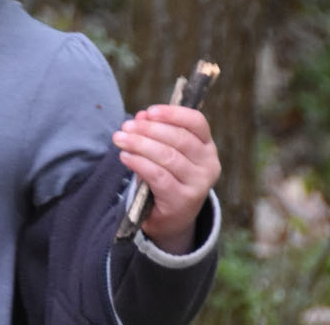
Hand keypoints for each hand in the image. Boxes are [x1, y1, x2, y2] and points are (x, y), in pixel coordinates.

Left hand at [112, 105, 220, 252]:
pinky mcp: (184, 200)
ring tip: (120, 139)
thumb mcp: (163, 154)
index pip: (197, 123)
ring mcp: (199, 184)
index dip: (173, 113)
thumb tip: (141, 116)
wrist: (170, 218)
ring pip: (168, 156)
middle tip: (125, 126)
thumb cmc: (167, 178)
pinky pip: (159, 176)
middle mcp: (209, 164)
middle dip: (148, 129)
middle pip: (179, 138)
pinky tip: (125, 157)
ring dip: (140, 144)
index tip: (149, 111)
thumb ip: (154, 134)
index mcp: (207, 147)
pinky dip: (139, 163)